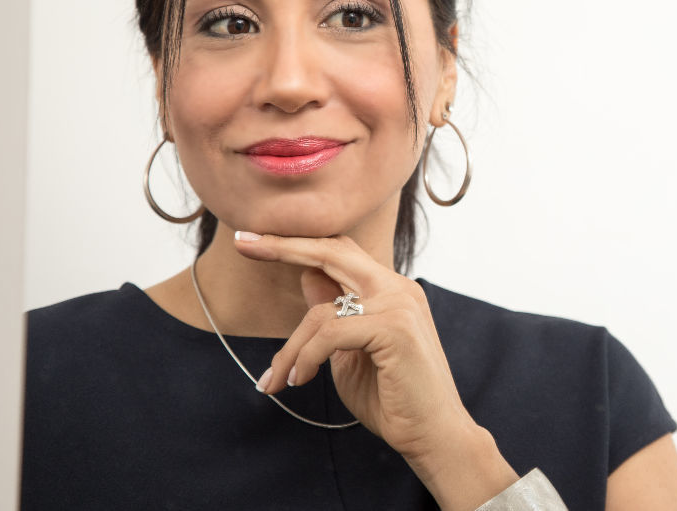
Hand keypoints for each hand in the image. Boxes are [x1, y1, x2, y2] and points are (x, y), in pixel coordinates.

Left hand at [236, 233, 517, 509]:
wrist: (434, 435)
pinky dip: (307, 358)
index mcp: (392, 290)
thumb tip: (306, 278)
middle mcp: (399, 288)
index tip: (254, 240)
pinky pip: (330, 333)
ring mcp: (400, 305)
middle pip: (333, 252)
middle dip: (283, 245)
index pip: (340, 253)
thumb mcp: (350, 352)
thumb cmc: (393, 399)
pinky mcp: (394, 328)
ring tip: (278, 380)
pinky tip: (301, 380)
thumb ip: (333, 315)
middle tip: (242, 242)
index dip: (298, 244)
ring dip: (290, 349)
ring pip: (321, 310)